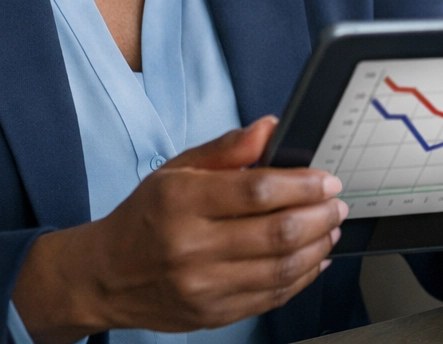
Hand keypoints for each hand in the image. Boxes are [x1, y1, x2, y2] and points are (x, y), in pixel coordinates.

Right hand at [12, 118, 346, 343]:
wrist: (105, 275)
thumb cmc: (146, 216)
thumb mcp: (177, 169)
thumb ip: (227, 149)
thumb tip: (269, 128)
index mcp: (182, 201)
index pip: (257, 192)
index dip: (302, 185)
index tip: (326, 180)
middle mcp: (191, 247)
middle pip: (277, 233)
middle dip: (320, 216)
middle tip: (336, 204)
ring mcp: (202, 287)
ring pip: (281, 268)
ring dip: (318, 246)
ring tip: (330, 228)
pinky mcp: (212, 315)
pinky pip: (271, 297)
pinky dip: (302, 277)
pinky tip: (313, 258)